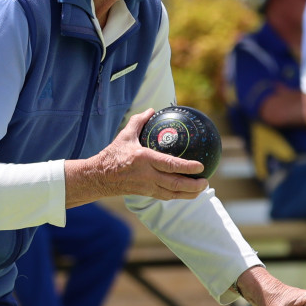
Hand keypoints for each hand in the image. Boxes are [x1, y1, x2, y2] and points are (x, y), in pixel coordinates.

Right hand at [64, 109, 206, 204]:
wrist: (100, 177)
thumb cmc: (113, 154)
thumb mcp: (125, 135)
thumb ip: (139, 121)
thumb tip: (152, 110)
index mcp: (144, 159)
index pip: (170, 164)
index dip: (187, 167)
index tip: (200, 166)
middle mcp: (148, 175)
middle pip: (175, 184)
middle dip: (193, 185)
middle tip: (206, 181)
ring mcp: (147, 187)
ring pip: (173, 194)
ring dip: (189, 194)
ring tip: (202, 189)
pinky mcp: (146, 194)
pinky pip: (166, 196)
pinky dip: (179, 195)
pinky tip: (188, 192)